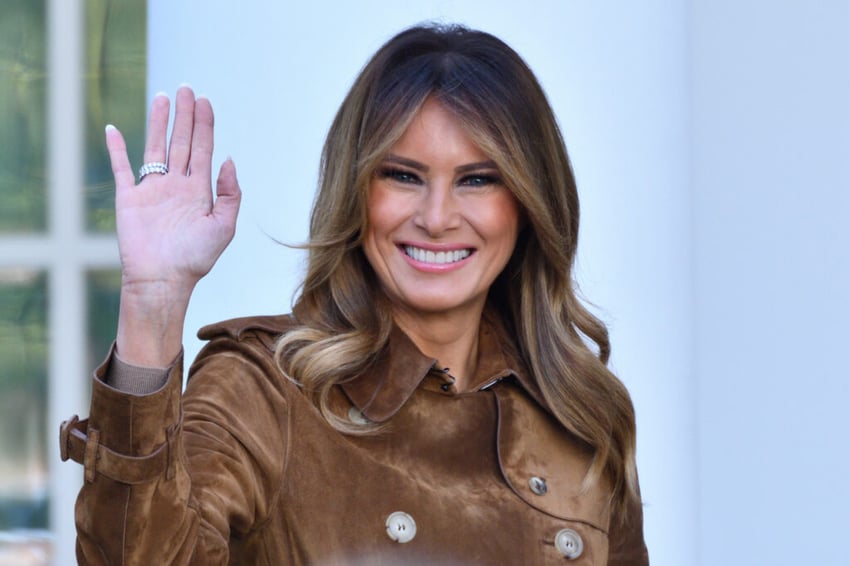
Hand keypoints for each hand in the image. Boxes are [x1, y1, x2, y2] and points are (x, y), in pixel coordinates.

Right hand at [106, 86, 240, 364]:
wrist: (163, 280)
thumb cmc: (195, 258)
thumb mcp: (224, 226)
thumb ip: (229, 193)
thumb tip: (228, 159)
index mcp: (199, 191)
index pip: (203, 149)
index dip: (205, 124)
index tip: (205, 101)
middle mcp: (176, 186)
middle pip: (182, 141)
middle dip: (185, 115)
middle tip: (186, 88)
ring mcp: (152, 190)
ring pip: (156, 147)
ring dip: (158, 123)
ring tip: (162, 97)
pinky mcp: (129, 198)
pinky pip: (122, 168)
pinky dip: (117, 149)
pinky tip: (114, 129)